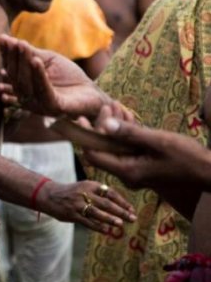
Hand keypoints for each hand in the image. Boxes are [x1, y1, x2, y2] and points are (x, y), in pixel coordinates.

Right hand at [0, 34, 109, 117]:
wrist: (92, 93)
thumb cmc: (69, 77)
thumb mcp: (48, 60)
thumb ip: (31, 54)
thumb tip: (11, 40)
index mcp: (23, 87)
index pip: (11, 69)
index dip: (6, 54)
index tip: (3, 38)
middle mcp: (27, 98)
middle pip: (16, 77)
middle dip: (14, 57)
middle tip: (14, 42)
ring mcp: (40, 104)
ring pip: (26, 84)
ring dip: (24, 64)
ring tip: (22, 46)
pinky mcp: (54, 108)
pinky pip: (44, 91)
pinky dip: (39, 75)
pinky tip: (36, 61)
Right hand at [39, 179, 136, 233]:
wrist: (49, 195)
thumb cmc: (71, 192)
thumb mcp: (84, 187)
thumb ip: (99, 194)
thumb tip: (120, 206)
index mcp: (89, 185)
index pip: (110, 192)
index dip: (122, 201)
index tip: (131, 209)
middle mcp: (84, 193)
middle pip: (106, 203)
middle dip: (120, 211)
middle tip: (132, 218)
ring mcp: (77, 204)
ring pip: (97, 212)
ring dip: (109, 219)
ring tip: (120, 224)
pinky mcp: (72, 214)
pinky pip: (87, 221)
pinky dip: (97, 226)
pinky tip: (106, 231)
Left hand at [85, 107, 209, 190]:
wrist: (209, 172)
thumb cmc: (187, 157)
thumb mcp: (157, 141)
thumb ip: (129, 133)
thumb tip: (104, 124)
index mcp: (127, 171)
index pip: (93, 155)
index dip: (86, 135)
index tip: (84, 116)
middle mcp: (127, 175)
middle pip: (102, 150)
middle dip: (101, 127)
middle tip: (107, 106)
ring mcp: (134, 172)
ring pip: (114, 148)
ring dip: (113, 128)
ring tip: (116, 106)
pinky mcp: (141, 167)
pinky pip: (126, 150)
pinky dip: (125, 134)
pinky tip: (128, 116)